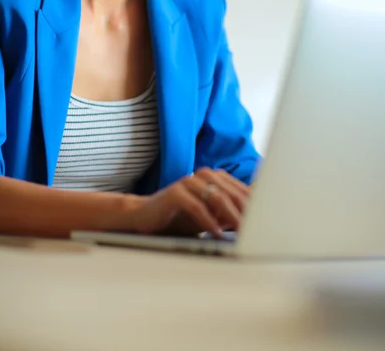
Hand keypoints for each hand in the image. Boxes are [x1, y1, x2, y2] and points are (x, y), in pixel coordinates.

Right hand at [130, 168, 249, 237]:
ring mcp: (188, 181)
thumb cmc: (181, 218)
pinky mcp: (175, 192)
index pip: (240, 189)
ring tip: (240, 231)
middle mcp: (202, 175)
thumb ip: (230, 212)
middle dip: (245, 212)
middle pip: (231, 192)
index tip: (265, 222)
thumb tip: (257, 215)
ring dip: (230, 216)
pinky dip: (208, 221)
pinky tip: (216, 233)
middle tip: (255, 229)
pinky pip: (196, 206)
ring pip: (216, 197)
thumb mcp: (211, 215)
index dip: (253, 205)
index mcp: (214, 177)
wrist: (146, 218)